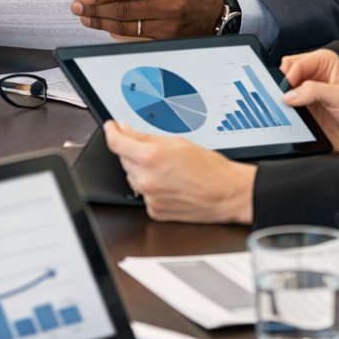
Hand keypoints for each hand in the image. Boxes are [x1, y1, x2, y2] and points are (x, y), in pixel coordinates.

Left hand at [72, 0, 223, 39]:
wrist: (210, 9)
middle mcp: (172, 5)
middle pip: (127, 10)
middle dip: (97, 9)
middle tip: (77, 6)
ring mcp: (170, 27)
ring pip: (128, 27)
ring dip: (102, 23)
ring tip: (86, 17)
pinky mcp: (167, 41)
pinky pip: (136, 40)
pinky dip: (117, 34)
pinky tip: (105, 27)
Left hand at [104, 121, 254, 223]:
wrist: (228, 194)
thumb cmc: (211, 168)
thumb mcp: (178, 142)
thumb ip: (145, 137)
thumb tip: (126, 130)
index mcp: (151, 157)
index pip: (116, 142)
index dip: (111, 131)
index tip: (111, 127)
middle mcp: (146, 179)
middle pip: (123, 159)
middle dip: (132, 151)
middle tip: (153, 150)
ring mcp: (149, 197)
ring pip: (132, 177)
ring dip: (141, 170)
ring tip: (167, 169)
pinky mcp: (154, 211)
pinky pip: (143, 194)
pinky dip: (151, 187)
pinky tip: (169, 184)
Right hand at [279, 50, 338, 158]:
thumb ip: (313, 91)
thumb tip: (289, 95)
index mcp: (324, 62)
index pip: (295, 62)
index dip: (289, 77)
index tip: (289, 93)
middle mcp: (314, 73)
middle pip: (284, 73)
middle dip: (282, 87)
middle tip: (287, 101)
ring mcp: (306, 91)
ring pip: (281, 89)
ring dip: (282, 100)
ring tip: (291, 110)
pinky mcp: (301, 107)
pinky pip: (283, 105)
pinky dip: (283, 110)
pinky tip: (291, 117)